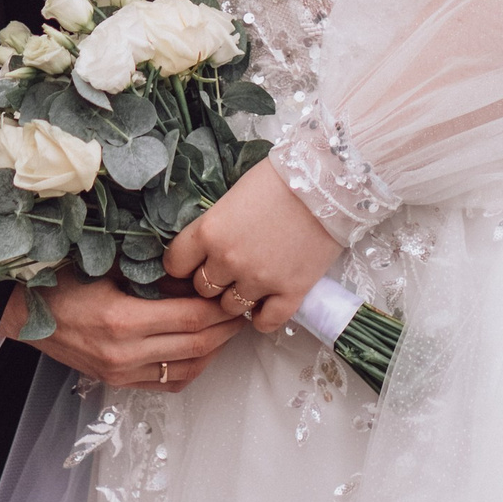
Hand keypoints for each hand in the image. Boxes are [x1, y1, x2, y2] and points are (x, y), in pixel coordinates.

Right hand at [0, 270, 244, 389]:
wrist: (22, 313)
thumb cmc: (61, 281)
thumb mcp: (108, 266)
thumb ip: (151, 272)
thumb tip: (196, 276)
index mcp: (123, 320)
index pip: (191, 318)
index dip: (220, 308)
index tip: (234, 294)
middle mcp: (125, 353)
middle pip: (196, 345)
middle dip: (226, 329)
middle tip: (243, 310)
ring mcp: (121, 372)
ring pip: (188, 369)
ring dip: (214, 351)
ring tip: (227, 329)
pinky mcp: (117, 382)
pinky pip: (168, 383)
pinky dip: (191, 367)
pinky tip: (199, 349)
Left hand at [164, 158, 342, 334]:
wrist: (326, 182)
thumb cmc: (278, 179)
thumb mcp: (233, 196)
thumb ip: (215, 226)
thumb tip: (203, 247)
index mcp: (209, 231)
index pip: (176, 264)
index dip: (182, 264)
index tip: (191, 263)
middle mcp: (229, 260)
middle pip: (203, 288)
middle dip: (212, 281)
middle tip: (226, 271)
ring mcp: (259, 280)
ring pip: (230, 308)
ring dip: (236, 298)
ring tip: (250, 283)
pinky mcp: (290, 292)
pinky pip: (265, 322)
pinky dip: (262, 317)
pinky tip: (267, 303)